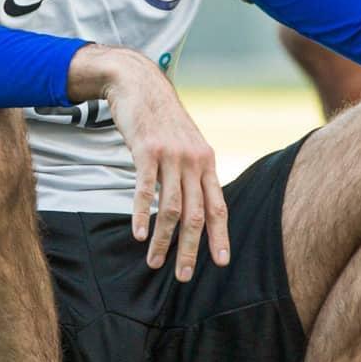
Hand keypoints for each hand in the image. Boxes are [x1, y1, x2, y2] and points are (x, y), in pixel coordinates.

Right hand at [98, 50, 229, 280]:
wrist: (140, 84)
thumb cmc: (162, 119)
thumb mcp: (187, 144)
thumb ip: (193, 172)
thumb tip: (196, 205)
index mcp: (207, 162)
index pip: (218, 206)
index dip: (220, 236)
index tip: (221, 263)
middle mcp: (194, 161)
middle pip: (196, 215)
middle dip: (190, 249)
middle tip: (183, 276)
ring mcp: (171, 156)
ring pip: (170, 209)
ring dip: (163, 240)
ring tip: (155, 263)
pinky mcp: (147, 151)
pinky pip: (145, 190)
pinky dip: (141, 215)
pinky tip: (139, 235)